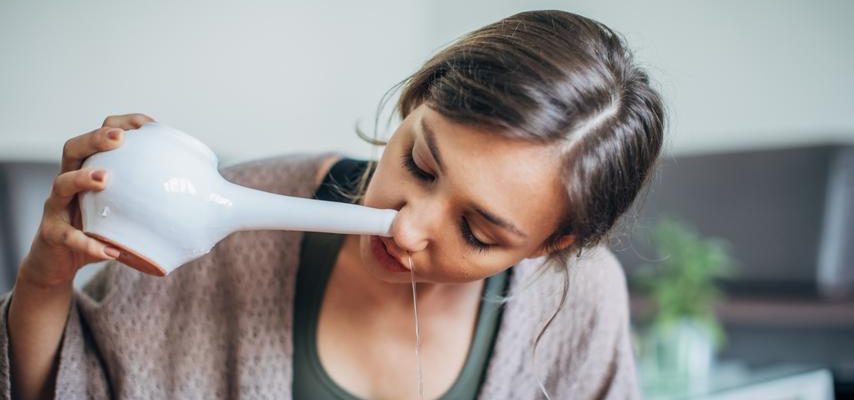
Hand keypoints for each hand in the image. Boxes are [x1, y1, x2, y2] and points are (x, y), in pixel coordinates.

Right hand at [18, 113, 155, 287]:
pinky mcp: (51, 234)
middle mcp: (70, 180)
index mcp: (91, 169)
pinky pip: (67, 236)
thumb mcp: (131, 212)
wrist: (61, 263)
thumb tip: (220, 200)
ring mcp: (57, 206)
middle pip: (74, 148)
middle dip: (95, 138)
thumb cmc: (103, 231)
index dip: (122, 124)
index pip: (101, 135)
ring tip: (105, 179)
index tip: (149, 125)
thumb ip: (164, 202)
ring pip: (62, 184)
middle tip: (119, 138)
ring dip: (83, 178)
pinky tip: (111, 251)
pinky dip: (89, 243)